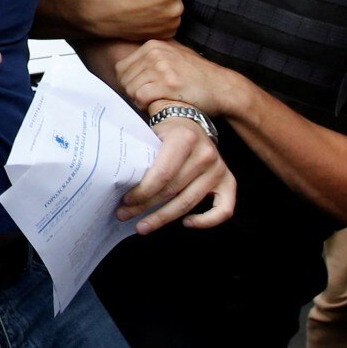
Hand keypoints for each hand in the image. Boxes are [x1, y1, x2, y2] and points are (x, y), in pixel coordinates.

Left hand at [115, 39, 246, 116]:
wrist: (221, 87)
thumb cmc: (195, 76)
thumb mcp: (171, 56)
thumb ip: (149, 58)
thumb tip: (121, 69)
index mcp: (153, 45)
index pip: (121, 67)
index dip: (128, 83)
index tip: (141, 90)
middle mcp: (155, 53)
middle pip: (124, 79)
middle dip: (132, 92)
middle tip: (147, 98)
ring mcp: (162, 67)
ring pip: (130, 88)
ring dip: (139, 100)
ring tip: (153, 101)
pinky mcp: (168, 84)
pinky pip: (140, 96)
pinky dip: (144, 105)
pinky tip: (156, 105)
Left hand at [118, 116, 234, 233]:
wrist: (190, 122)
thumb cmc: (166, 131)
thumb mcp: (151, 132)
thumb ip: (140, 153)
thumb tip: (118, 180)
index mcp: (185, 139)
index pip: (162, 174)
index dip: (143, 191)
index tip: (126, 200)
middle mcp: (205, 154)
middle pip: (172, 190)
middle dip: (145, 206)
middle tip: (124, 214)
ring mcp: (218, 169)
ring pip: (188, 203)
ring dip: (163, 218)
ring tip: (143, 226)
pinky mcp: (228, 181)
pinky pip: (224, 210)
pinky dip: (206, 221)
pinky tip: (186, 223)